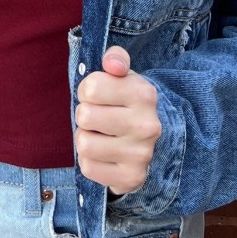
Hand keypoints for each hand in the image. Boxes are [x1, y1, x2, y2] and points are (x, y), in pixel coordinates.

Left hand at [74, 46, 160, 195]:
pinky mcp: (131, 178)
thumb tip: (112, 64)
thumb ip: (116, 59)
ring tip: (101, 136)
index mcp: (144, 94)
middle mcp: (147, 125)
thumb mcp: (124, 77)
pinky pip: (88, 167)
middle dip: (85, 115)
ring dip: (86, 139)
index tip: (97, 96)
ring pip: (84, 144)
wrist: (152, 143)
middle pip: (84, 116)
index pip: (91, 87)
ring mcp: (140, 154)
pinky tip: (104, 155)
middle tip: (98, 118)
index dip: (87, 90)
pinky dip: (90, 161)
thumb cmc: (127, 104)